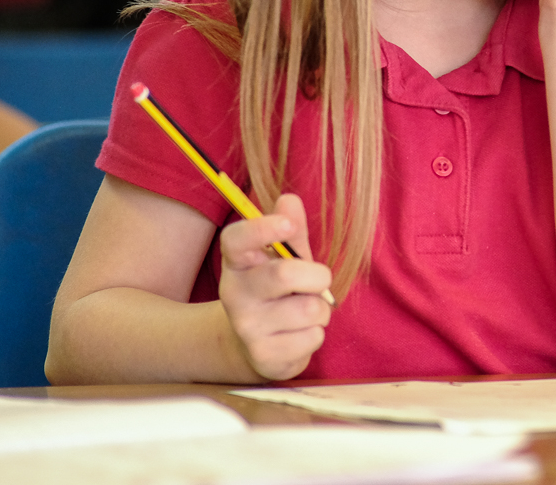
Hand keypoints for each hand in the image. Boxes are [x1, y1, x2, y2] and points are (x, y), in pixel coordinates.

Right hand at [217, 193, 332, 380]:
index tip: (287, 225)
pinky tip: (299, 335)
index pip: (236, 240)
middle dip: (317, 276)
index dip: (262, 229)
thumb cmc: (277, 292)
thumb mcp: (283, 259)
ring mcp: (247, 327)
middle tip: (318, 281)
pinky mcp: (263, 356)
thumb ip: (290, 231)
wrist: (255, 346)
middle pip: (284, 275)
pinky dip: (316, 334)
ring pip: (308, 309)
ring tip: (304, 311)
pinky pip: (313, 337)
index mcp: (238, 263)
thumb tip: (289, 199)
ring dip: (320, 309)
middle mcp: (234, 294)